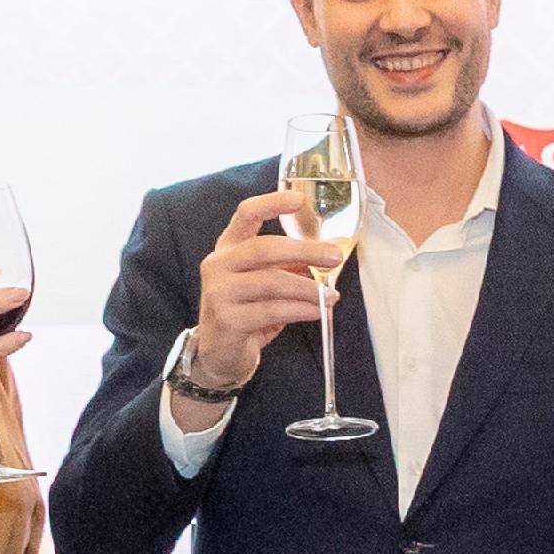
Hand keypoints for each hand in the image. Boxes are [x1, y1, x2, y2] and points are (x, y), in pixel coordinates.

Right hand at [176, 184, 349, 422]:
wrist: (220, 354)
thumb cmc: (248, 311)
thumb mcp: (266, 283)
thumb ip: (287, 266)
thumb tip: (326, 255)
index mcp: (228, 248)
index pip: (246, 214)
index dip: (272, 203)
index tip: (300, 199)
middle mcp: (219, 265)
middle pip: (264, 248)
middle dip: (305, 250)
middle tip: (334, 256)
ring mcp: (219, 292)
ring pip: (271, 282)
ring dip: (308, 288)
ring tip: (331, 295)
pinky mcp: (227, 320)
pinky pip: (271, 310)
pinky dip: (300, 310)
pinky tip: (317, 311)